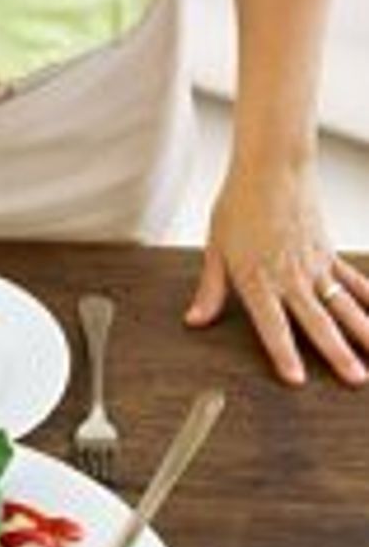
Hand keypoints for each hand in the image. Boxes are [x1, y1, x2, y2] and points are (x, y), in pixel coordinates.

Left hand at [185, 160, 368, 386]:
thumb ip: (211, 289)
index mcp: (257, 278)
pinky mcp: (328, 252)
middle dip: (337, 353)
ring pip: (342, 305)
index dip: (283, 353)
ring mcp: (314, 265)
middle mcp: (290, 276)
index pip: (271, 324)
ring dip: (362, 333)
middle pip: (317, 321)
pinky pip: (352, 281)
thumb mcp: (216, 247)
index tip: (296, 379)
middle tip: (354, 379)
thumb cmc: (239, 204)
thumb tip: (195, 320)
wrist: (272, 166)